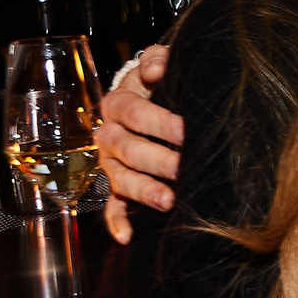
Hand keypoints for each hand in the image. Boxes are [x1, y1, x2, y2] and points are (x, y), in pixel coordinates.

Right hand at [96, 45, 182, 242]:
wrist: (152, 101)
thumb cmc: (162, 85)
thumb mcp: (160, 65)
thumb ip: (159, 60)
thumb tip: (154, 70)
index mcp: (119, 104)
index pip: (133, 112)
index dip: (159, 121)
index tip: (186, 130)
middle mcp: (110, 136)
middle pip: (127, 148)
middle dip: (157, 159)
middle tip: (184, 168)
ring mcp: (113, 165)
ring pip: (121, 179)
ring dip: (144, 190)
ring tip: (169, 200)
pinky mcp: (118, 188)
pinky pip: (112, 207)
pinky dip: (117, 223)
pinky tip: (127, 237)